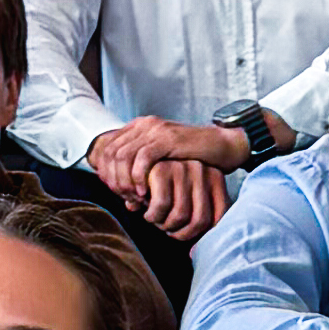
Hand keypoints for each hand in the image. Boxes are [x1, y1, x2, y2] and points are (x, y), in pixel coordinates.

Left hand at [90, 117, 232, 244]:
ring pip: (122, 156)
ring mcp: (154, 130)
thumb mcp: (164, 167)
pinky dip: (138, 177)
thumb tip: (127, 204)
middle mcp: (143, 125)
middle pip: (110, 153)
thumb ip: (144, 181)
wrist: (222, 145)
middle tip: (123, 198)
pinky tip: (143, 192)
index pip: (106, 149)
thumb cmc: (194, 159)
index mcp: (139, 128)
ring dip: (123, 180)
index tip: (116, 193)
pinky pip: (142, 158)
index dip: (105, 173)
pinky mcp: (167, 138)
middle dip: (112, 179)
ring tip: (132, 197)